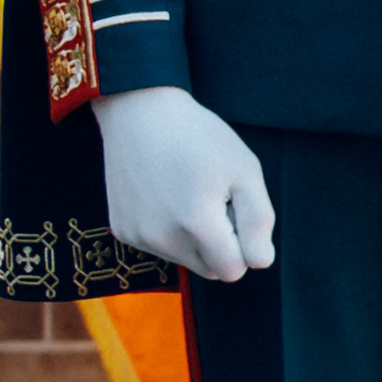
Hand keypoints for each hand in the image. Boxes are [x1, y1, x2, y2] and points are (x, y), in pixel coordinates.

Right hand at [96, 86, 277, 280]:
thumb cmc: (199, 137)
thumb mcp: (245, 169)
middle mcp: (162, 239)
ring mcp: (138, 236)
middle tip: (212, 200)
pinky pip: (158, 246)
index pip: (234, 270)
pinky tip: (163, 194)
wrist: (139, 112)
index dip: (243, 242)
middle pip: (209, 270)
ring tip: (186, 193)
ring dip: (193, 238)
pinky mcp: (122, 230)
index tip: (233, 208)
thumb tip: (259, 262)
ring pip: (184, 259)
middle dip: (220, 244)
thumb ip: (259, 221)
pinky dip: (167, 229)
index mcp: (197, 225)